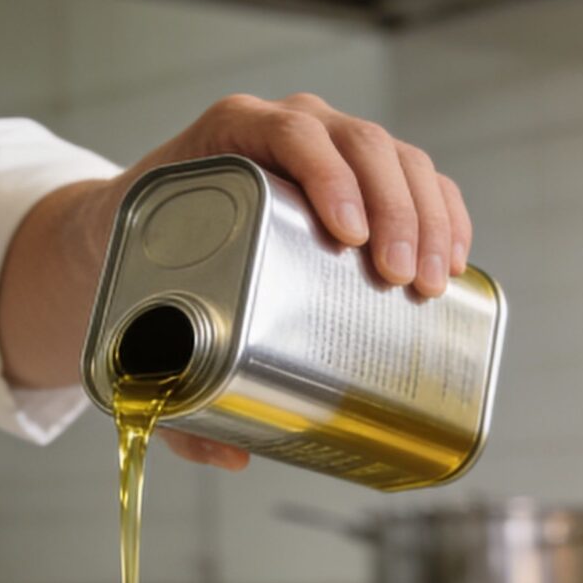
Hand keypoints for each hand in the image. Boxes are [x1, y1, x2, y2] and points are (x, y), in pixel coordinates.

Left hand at [120, 93, 472, 471]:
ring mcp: (328, 146)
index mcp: (228, 135)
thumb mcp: (133, 307)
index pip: (292, 134)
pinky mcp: (359, 177)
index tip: (350, 236)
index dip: (331, 174)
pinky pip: (417, 178)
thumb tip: (233, 455)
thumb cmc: (137, 262)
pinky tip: (454, 259)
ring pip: (399, 158)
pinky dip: (444, 212)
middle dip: (395, 210)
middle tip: (402, 280)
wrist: (129, 231)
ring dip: (429, 216)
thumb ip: (165, 382)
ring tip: (432, 284)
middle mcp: (283, 128)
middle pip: (359, 144)